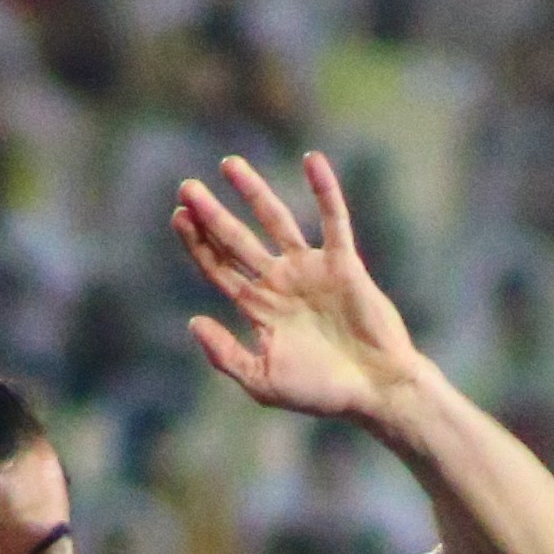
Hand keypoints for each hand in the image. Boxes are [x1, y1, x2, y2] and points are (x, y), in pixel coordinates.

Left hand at [174, 150, 427, 420]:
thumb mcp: (263, 382)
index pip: (219, 269)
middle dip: (211, 214)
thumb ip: (226, 356)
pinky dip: (325, 190)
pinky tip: (312, 160)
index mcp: (259, 309)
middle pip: (237, 241)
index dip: (197, 244)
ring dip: (253, 192)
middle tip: (187, 187)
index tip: (177, 216)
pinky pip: (334, 219)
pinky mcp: (343, 264)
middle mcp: (280, 283)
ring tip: (228, 163)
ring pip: (277, 221)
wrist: (375, 391)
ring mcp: (311, 271)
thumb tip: (193, 322)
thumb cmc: (322, 393)